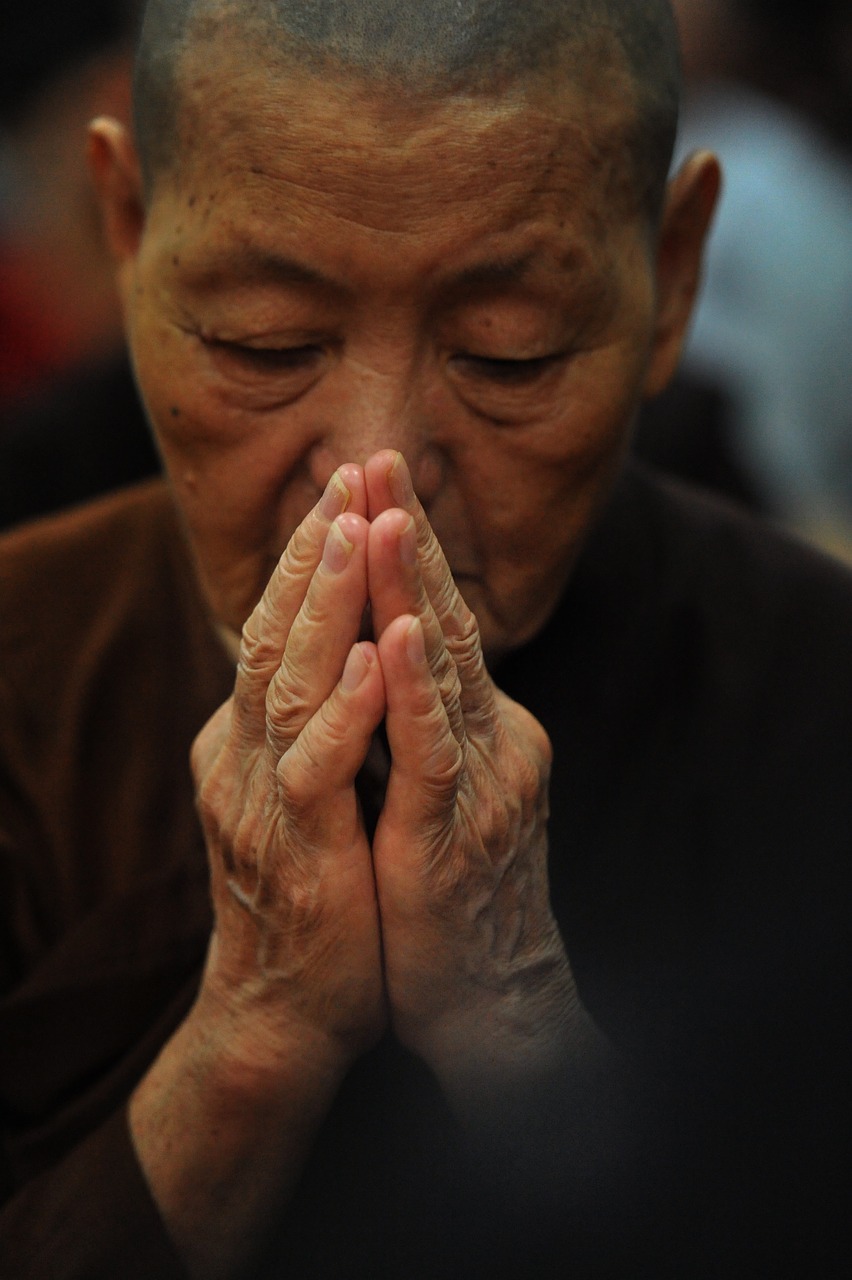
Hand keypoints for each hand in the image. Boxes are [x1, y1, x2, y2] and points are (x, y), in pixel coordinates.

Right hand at [190, 465, 386, 1075]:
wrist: (287, 1009)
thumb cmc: (313, 893)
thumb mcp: (306, 792)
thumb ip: (314, 724)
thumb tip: (340, 655)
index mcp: (249, 738)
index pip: (275, 627)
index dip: (310, 557)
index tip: (348, 488)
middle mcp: (242, 755)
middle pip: (272, 632)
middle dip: (314, 551)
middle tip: (348, 472)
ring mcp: (261, 801)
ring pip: (284, 683)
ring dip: (323, 603)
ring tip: (353, 528)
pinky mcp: (296, 852)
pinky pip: (315, 770)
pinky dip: (340, 709)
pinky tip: (365, 655)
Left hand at [364, 452, 589, 1104]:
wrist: (490, 1003)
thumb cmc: (450, 893)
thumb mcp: (437, 789)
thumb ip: (418, 721)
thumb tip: (373, 653)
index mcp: (482, 725)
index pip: (438, 621)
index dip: (407, 551)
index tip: (369, 480)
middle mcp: (495, 738)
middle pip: (446, 622)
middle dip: (408, 539)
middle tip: (377, 456)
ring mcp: (484, 784)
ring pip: (443, 672)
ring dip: (414, 589)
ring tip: (387, 514)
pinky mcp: (456, 837)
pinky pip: (433, 754)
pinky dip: (415, 691)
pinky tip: (398, 635)